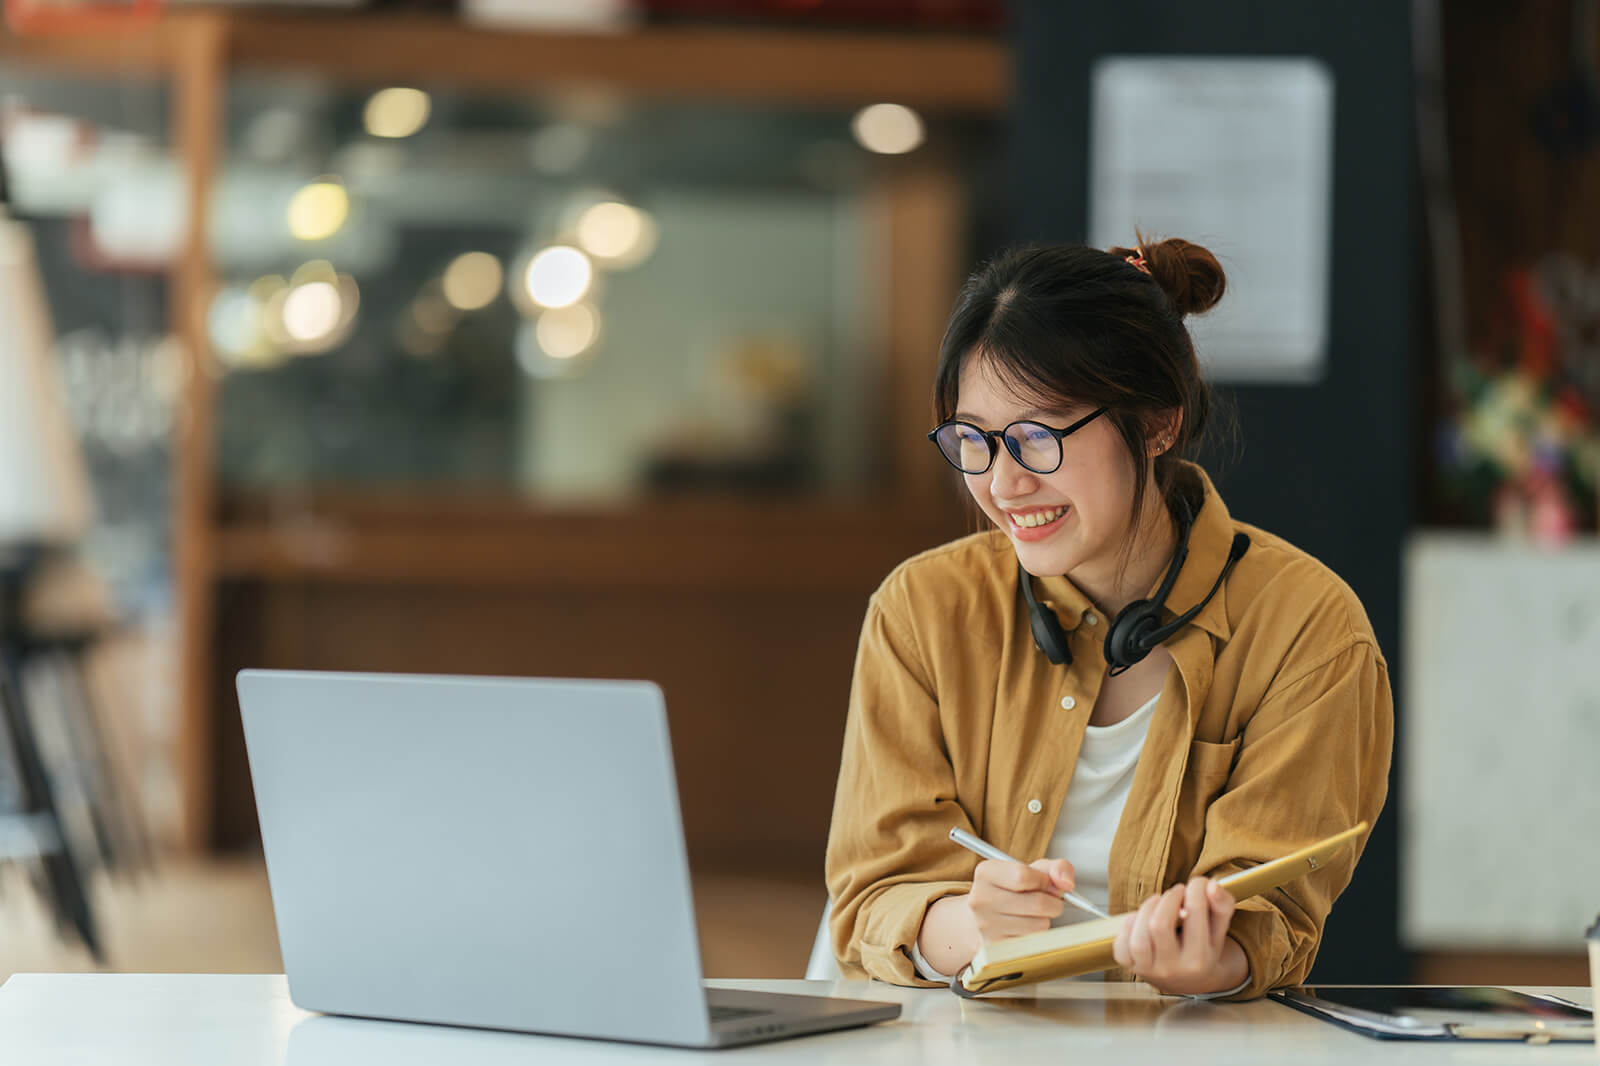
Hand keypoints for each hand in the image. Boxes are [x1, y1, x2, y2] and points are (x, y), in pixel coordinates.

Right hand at [965, 857, 1075, 942]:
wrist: (987, 918)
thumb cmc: (1013, 891)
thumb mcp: (1034, 871)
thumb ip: (1056, 868)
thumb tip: (1067, 883)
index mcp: (986, 873)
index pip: (1023, 876)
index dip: (1044, 881)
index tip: (1044, 883)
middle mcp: (981, 899)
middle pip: (1038, 903)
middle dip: (1052, 903)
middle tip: (1047, 901)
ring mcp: (986, 926)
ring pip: (1039, 925)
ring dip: (1045, 920)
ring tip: (1032, 915)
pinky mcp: (996, 948)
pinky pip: (1034, 943)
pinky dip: (1037, 936)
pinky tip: (1025, 928)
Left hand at [1111, 877, 1246, 995]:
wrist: (1193, 981)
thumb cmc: (1205, 948)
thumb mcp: (1219, 928)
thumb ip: (1222, 905)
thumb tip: (1211, 885)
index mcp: (1200, 959)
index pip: (1194, 912)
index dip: (1195, 888)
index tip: (1197, 884)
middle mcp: (1174, 968)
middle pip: (1160, 924)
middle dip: (1168, 899)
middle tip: (1176, 892)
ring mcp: (1150, 971)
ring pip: (1138, 937)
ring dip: (1146, 910)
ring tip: (1158, 902)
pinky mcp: (1133, 968)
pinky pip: (1121, 947)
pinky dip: (1127, 927)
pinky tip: (1141, 920)